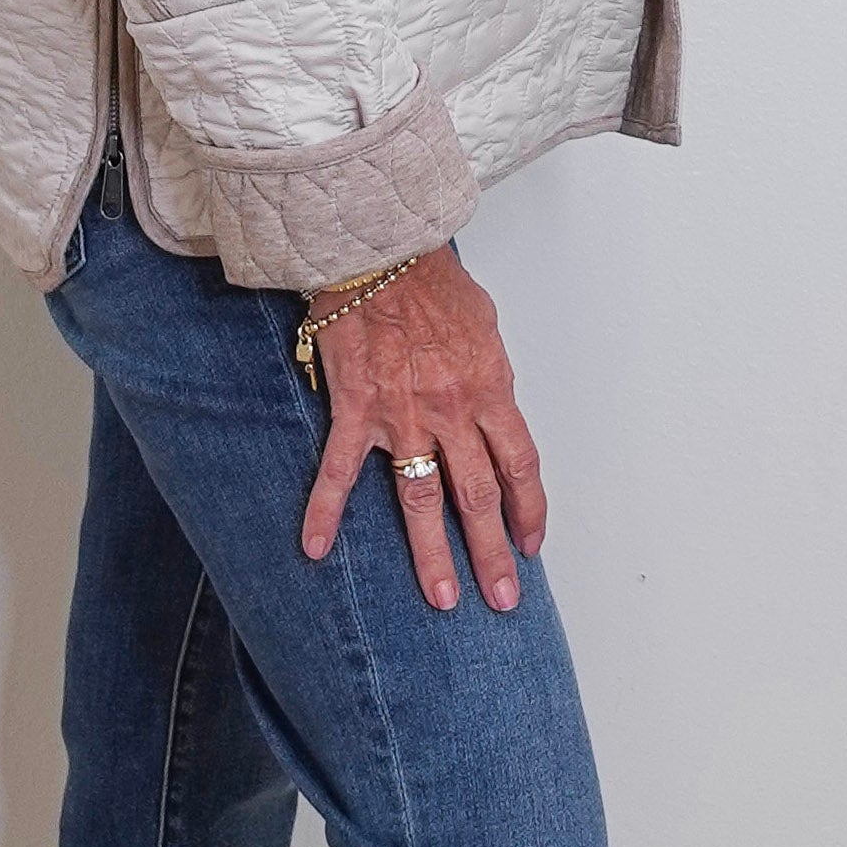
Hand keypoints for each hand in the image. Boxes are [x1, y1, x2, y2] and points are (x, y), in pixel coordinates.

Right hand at [298, 244, 547, 612]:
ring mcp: (402, 415)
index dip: (529, 510)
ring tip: (440, 598)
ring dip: (431, 553)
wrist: (380, 248)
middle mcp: (451, 411)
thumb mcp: (484, 326)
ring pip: (421, 498)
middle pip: (478, 497)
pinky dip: (325, 511)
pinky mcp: (356, 410)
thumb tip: (492, 408)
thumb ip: (489, 375)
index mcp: (490, 389)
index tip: (530, 543)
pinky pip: (340, 471)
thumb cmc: (431, 280)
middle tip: (501, 598)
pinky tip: (315, 548)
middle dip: (492, 553)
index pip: (520, 466)